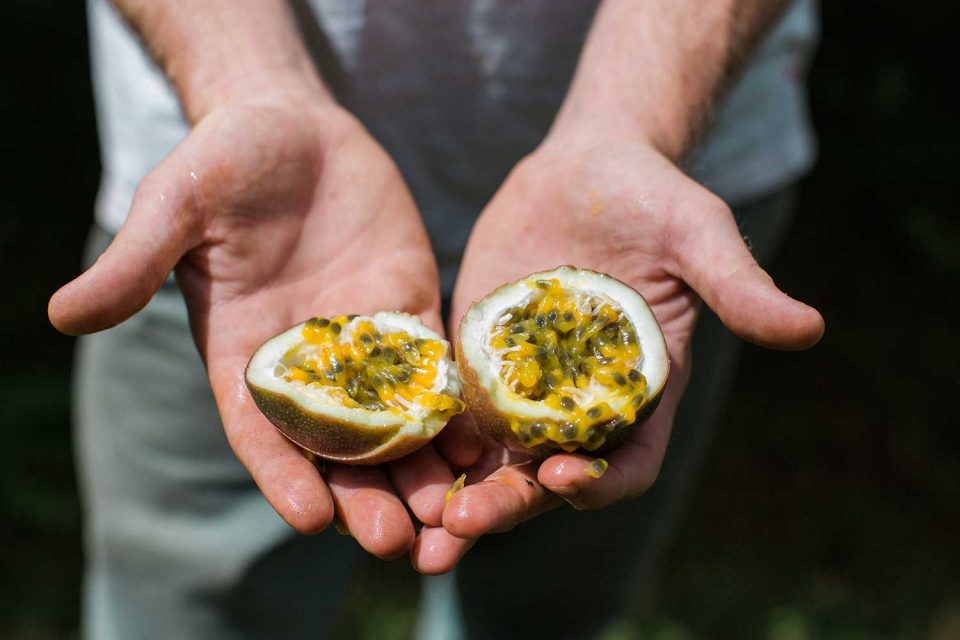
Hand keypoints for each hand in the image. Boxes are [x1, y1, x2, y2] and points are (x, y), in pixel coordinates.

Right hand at [49, 92, 478, 558]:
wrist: (290, 124)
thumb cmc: (221, 161)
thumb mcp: (172, 207)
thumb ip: (133, 263)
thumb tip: (61, 315)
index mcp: (243, 353)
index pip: (260, 430)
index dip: (283, 475)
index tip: (311, 520)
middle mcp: (306, 360)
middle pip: (336, 444)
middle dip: (364, 494)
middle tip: (397, 540)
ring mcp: (363, 336)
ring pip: (393, 417)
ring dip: (418, 466)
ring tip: (449, 512)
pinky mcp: (408, 304)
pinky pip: (433, 361)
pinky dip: (451, 402)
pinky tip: (478, 439)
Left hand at [433, 138, 823, 556]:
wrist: (589, 166)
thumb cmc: (655, 199)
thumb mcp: (699, 235)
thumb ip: (739, 285)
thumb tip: (809, 330)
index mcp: (641, 389)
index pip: (627, 462)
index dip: (600, 481)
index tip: (563, 479)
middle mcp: (581, 400)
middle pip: (548, 475)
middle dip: (511, 504)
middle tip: (462, 526)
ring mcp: (526, 382)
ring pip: (492, 456)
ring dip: (458, 492)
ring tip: (418, 518)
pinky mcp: (480, 353)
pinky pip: (452, 405)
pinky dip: (430, 435)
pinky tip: (391, 447)